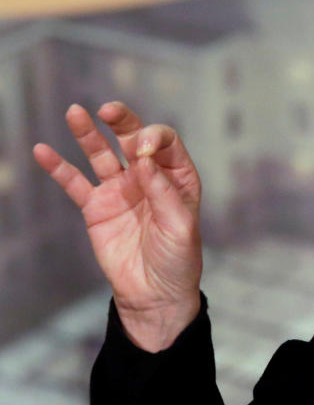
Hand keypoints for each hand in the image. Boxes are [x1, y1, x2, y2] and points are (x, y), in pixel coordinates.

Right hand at [33, 102, 202, 351]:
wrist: (154, 294)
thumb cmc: (178, 259)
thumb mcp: (181, 226)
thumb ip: (163, 192)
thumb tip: (142, 159)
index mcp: (177, 178)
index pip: (165, 144)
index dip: (154, 139)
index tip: (142, 152)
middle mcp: (148, 178)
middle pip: (133, 140)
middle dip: (123, 123)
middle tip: (110, 110)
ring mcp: (120, 190)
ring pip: (101, 155)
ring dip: (88, 134)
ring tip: (74, 112)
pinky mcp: (96, 207)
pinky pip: (75, 182)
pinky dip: (58, 167)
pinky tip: (43, 151)